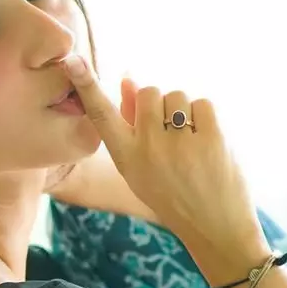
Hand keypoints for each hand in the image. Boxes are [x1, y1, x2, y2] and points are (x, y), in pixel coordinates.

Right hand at [61, 54, 263, 252]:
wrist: (214, 227)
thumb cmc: (174, 194)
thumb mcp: (142, 168)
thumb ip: (132, 124)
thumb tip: (128, 79)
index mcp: (126, 159)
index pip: (101, 115)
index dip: (87, 85)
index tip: (72, 60)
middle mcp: (148, 149)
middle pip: (150, 92)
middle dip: (162, 104)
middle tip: (173, 134)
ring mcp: (179, 144)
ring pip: (177, 96)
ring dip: (186, 112)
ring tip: (192, 144)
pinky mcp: (210, 138)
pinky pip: (203, 104)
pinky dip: (207, 119)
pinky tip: (208, 144)